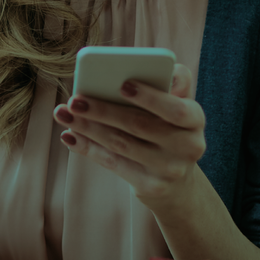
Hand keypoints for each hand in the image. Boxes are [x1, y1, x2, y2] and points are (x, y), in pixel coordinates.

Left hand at [54, 63, 205, 203]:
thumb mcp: (177, 106)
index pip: (176, 108)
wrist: (178, 181)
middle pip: (139, 125)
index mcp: (195, 119)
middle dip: (103, 110)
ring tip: (63, 113)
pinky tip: (70, 136)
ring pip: (121, 144)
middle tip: (74, 99)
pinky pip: (114, 163)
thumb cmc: (169, 129)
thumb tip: (139, 73)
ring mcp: (170, 169)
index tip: (122, 84)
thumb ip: (169, 84)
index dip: (150, 98)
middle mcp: (188, 146)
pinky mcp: (151, 186)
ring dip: (88, 127)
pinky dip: (89, 148)